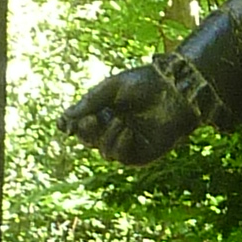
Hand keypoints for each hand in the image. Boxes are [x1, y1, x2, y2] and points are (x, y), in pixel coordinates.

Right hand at [57, 65, 197, 165]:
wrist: (177, 89)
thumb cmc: (147, 83)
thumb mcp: (112, 88)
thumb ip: (89, 103)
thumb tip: (65, 118)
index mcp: (107, 112)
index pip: (82, 125)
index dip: (71, 126)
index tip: (64, 124)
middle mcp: (115, 129)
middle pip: (89, 141)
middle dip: (86, 132)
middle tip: (89, 121)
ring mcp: (129, 143)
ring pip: (104, 151)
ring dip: (106, 137)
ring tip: (119, 120)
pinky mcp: (143, 154)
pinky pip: (123, 158)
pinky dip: (120, 146)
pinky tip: (127, 131)